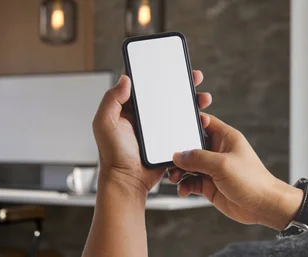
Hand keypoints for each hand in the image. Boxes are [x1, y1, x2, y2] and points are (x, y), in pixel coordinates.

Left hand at [93, 70, 211, 195]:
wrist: (128, 181)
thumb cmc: (113, 155)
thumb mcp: (104, 124)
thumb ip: (111, 100)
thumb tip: (126, 79)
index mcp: (127, 109)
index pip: (143, 84)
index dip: (155, 72)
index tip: (169, 64)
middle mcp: (143, 116)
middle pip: (165, 93)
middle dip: (181, 83)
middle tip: (195, 77)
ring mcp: (157, 128)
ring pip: (177, 108)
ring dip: (192, 101)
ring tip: (203, 97)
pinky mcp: (168, 140)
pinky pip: (183, 126)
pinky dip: (194, 121)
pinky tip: (202, 117)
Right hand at [169, 115, 301, 229]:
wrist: (263, 207)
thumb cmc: (253, 182)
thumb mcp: (222, 164)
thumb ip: (197, 158)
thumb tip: (178, 156)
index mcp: (225, 138)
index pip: (204, 123)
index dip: (190, 123)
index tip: (174, 127)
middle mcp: (217, 151)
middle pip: (190, 146)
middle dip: (178, 153)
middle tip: (170, 161)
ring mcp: (212, 168)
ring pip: (187, 165)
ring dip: (178, 171)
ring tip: (175, 178)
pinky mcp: (209, 184)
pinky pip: (190, 181)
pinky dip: (184, 185)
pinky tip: (183, 190)